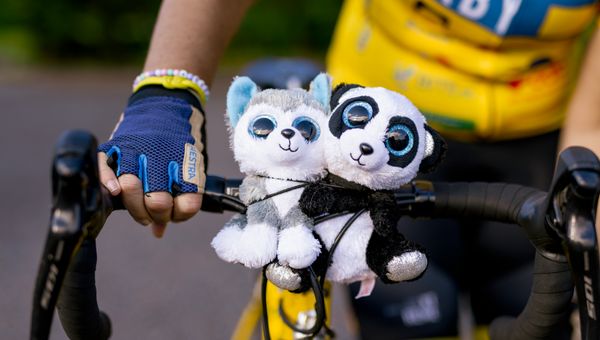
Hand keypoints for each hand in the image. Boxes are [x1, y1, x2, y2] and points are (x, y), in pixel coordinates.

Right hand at [98, 87, 205, 236]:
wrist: (167, 101)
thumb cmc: (181, 140)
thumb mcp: (192, 164)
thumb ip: (181, 196)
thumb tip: (158, 232)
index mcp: (187, 161)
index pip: (187, 203)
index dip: (181, 215)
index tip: (177, 212)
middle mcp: (161, 155)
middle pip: (157, 201)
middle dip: (156, 215)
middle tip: (154, 215)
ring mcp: (136, 148)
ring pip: (130, 188)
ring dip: (135, 209)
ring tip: (140, 212)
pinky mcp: (116, 143)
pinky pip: (104, 167)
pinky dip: (108, 183)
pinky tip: (116, 192)